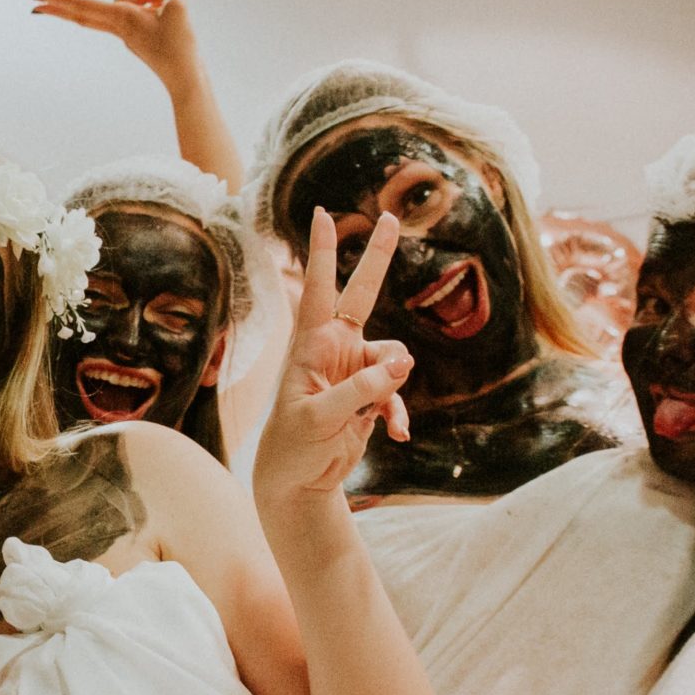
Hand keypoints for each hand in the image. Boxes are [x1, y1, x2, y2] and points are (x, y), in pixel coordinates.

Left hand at [32, 0, 203, 88]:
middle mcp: (120, 27)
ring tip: (165, 2)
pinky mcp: (138, 39)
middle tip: (38, 1)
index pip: (84, 6)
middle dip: (62, 6)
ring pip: (123, 8)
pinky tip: (164, 8)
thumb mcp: (179, 9)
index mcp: (122, 18)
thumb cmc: (179, 47)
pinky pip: (137, 15)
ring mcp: (127, 35)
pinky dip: (150, 6)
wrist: (185, 79)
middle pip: (84, 13)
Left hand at [258, 208, 415, 496]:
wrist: (298, 481)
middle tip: (391, 218)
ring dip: (393, 385)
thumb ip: (358, 390)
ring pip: (392, 358)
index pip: (317, 289)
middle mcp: (333, 349)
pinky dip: (399, 412)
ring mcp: (353, 370)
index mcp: (311, 345)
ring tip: (382, 415)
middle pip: (361, 294)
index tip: (321, 213)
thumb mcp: (320, 418)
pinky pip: (395, 392)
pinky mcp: (368, 394)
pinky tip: (399, 434)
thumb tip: (401, 363)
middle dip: (378, 259)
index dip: (322, 252)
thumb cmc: (294, 446)